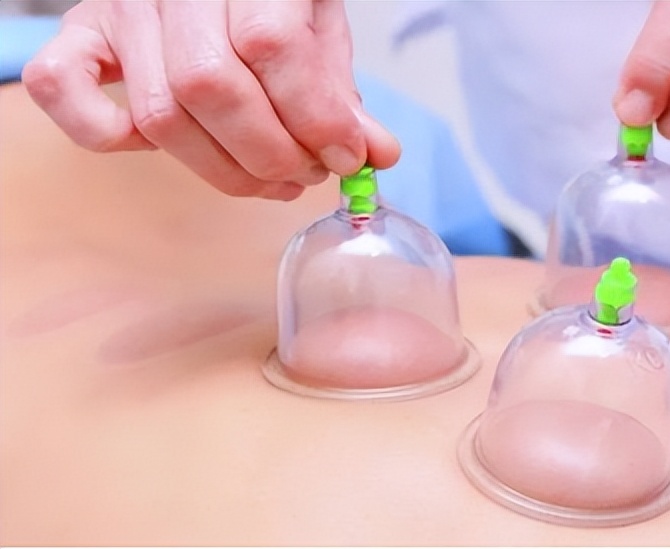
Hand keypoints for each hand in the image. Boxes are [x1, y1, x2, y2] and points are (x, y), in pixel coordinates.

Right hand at [23, 0, 399, 200]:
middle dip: (271, 153)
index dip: (314, 115)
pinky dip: (101, 131)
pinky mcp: (82, 34)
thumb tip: (376, 155)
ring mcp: (120, 9)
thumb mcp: (318, 27)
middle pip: (210, 87)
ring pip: (159, 112)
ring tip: (272, 178)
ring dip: (223, 169)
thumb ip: (340, 90)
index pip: (271, 45)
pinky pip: (61, 87)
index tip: (347, 156)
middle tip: (308, 172)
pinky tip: (166, 149)